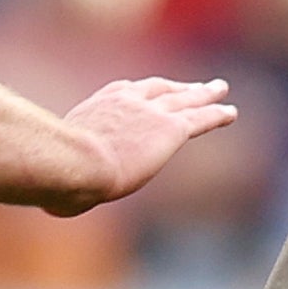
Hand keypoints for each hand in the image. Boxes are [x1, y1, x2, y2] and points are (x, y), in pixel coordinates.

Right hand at [48, 78, 235, 212]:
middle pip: (158, 88)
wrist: (73, 162)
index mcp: (98, 106)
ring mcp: (149, 112)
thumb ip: (64, 180)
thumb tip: (58, 203)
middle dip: (176, 87)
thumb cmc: (56, 174)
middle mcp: (125, 101)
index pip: (124, 93)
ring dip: (204, 94)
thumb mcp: (57, 169)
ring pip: (184, 100)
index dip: (141, 92)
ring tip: (220, 89)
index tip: (150, 92)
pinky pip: (200, 118)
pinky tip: (231, 113)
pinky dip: (216, 114)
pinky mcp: (169, 129)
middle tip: (192, 86)